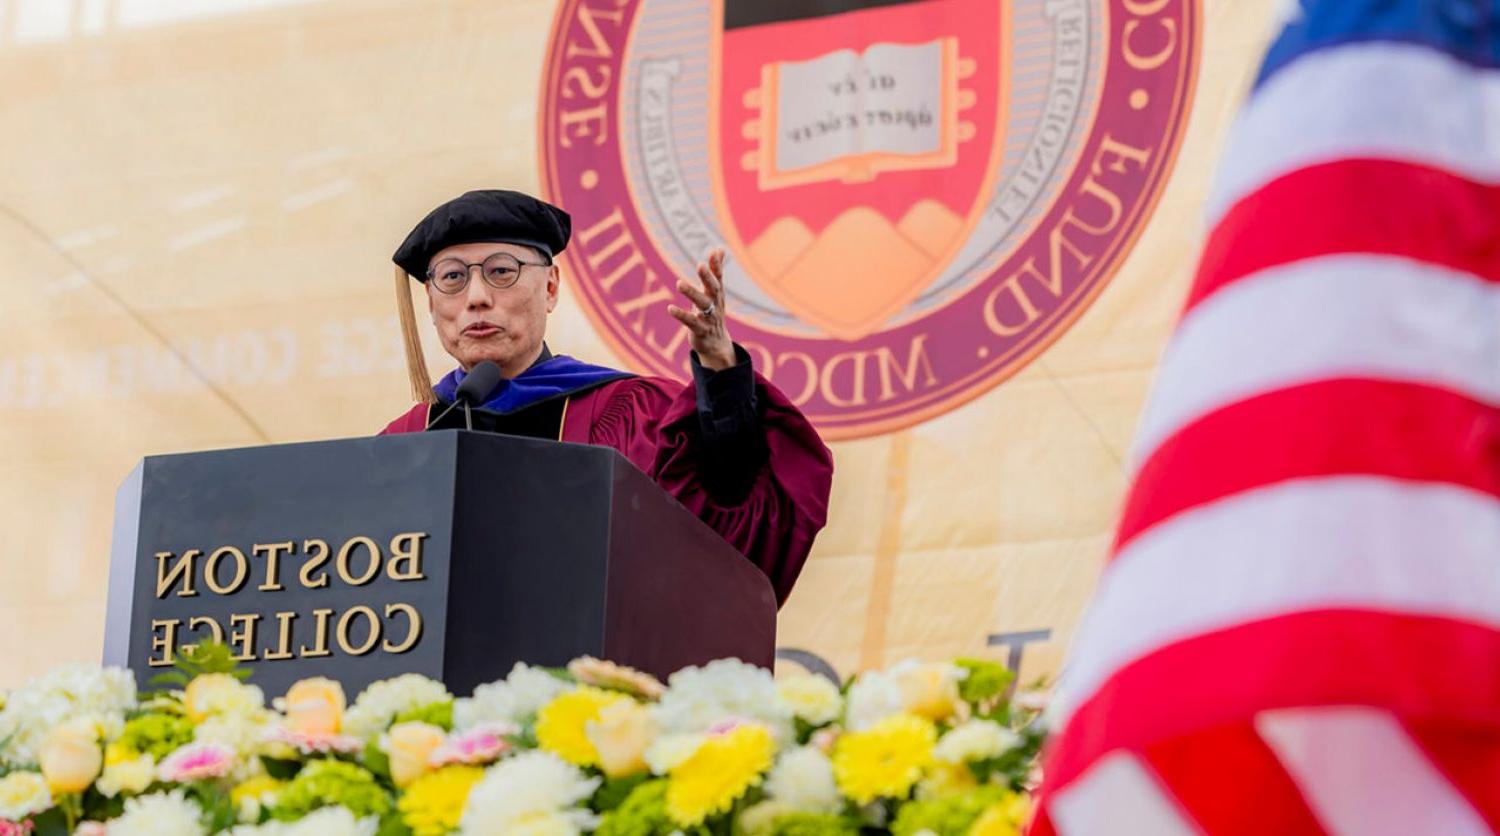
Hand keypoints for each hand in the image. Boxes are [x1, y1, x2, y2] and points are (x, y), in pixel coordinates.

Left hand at [668, 247, 736, 371]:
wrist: (716, 344)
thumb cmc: (713, 312)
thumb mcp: (715, 292)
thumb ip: (716, 270)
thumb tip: (720, 248)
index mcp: (717, 294)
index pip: (718, 277)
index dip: (716, 265)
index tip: (713, 251)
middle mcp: (716, 304)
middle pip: (713, 289)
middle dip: (707, 277)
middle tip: (700, 264)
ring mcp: (709, 318)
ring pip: (702, 305)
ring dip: (692, 293)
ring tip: (679, 283)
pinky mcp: (700, 330)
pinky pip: (691, 322)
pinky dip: (681, 315)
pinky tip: (670, 308)